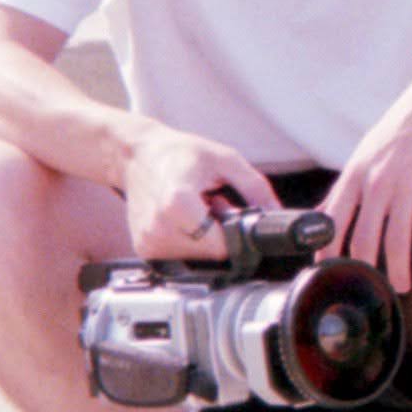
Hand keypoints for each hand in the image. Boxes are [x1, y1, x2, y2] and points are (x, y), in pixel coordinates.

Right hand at [121, 129, 277, 260]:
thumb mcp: (225, 160)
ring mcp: (148, 242)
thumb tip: (275, 214)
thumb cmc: (178, 153)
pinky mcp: (143, 249)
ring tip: (195, 209)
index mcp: (176, 204)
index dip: (233, 230)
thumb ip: (256, 188)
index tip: (227, 209)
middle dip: (218, 233)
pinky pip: (179, 256)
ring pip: (196, 258)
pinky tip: (183, 218)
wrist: (136, 155)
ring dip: (203, 238)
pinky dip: (188, 240)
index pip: (222, 245)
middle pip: (210, 254)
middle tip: (210, 204)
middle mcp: (158, 228)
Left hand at [325, 65, 411, 292]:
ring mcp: (407, 185)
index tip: (329, 273)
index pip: (333, 223)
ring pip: (397, 241)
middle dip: (365, 270)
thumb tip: (318, 217)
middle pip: (364, 239)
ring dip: (399, 270)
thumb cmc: (399, 133)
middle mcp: (377, 182)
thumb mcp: (364, 155)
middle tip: (370, 287)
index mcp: (355, 175)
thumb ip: (344, 189)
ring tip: (402, 285)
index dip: (328, 253)